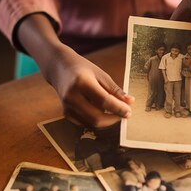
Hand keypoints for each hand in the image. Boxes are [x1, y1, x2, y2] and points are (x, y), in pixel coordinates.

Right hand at [17, 14, 133, 127]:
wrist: (59, 67)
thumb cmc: (82, 69)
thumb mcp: (101, 74)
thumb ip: (114, 90)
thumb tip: (130, 102)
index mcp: (81, 82)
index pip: (103, 101)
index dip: (118, 109)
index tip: (129, 111)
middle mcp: (71, 96)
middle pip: (96, 117)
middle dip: (113, 119)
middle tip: (124, 114)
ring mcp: (66, 106)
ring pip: (91, 123)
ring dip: (106, 121)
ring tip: (114, 111)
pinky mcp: (66, 113)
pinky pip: (85, 123)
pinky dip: (96, 120)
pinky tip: (101, 111)